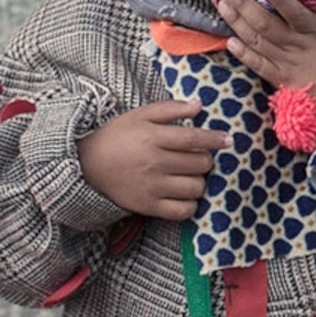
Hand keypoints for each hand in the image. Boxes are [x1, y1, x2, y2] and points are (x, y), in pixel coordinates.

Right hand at [76, 101, 227, 220]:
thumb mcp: (141, 115)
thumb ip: (171, 108)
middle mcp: (154, 163)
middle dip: (206, 160)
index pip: (195, 138)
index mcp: (153, 137)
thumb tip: (199, 105)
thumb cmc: (117, 136)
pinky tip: (186, 194)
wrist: (87, 165)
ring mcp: (152, 187)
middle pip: (200, 164)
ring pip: (195, 188)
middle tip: (199, 157)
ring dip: (200, 181)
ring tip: (191, 175)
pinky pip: (182, 211)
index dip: (215, 139)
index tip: (228, 140)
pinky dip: (191, 204)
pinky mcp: (148, 206)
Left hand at [218, 0, 315, 95]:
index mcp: (315, 30)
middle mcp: (297, 45)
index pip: (296, 13)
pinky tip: (229, 41)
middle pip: (267, 26)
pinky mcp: (281, 78)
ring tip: (222, 7)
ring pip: (258, 42)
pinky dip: (244, 55)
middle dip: (246, 7)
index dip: (281, 0)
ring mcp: (287, 63)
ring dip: (238, 24)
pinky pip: (259, 66)